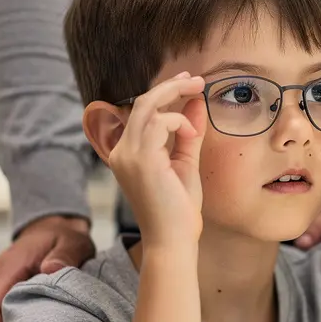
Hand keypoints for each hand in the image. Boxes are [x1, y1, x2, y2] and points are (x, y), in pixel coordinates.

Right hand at [107, 72, 207, 246]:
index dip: (163, 93)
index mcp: (128, 153)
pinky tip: (189, 134)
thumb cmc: (179, 210)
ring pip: (146, 106)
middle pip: (141, 103)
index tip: (188, 83)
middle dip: (170, 86)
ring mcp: (127, 156)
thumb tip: (196, 104)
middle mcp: (121, 152)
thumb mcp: (185, 164)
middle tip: (196, 79)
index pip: (141, 112)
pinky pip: (156, 122)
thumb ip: (188, 135)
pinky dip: (177, 121)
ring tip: (199, 93)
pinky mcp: (140, 160)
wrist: (174, 241)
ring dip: (174, 96)